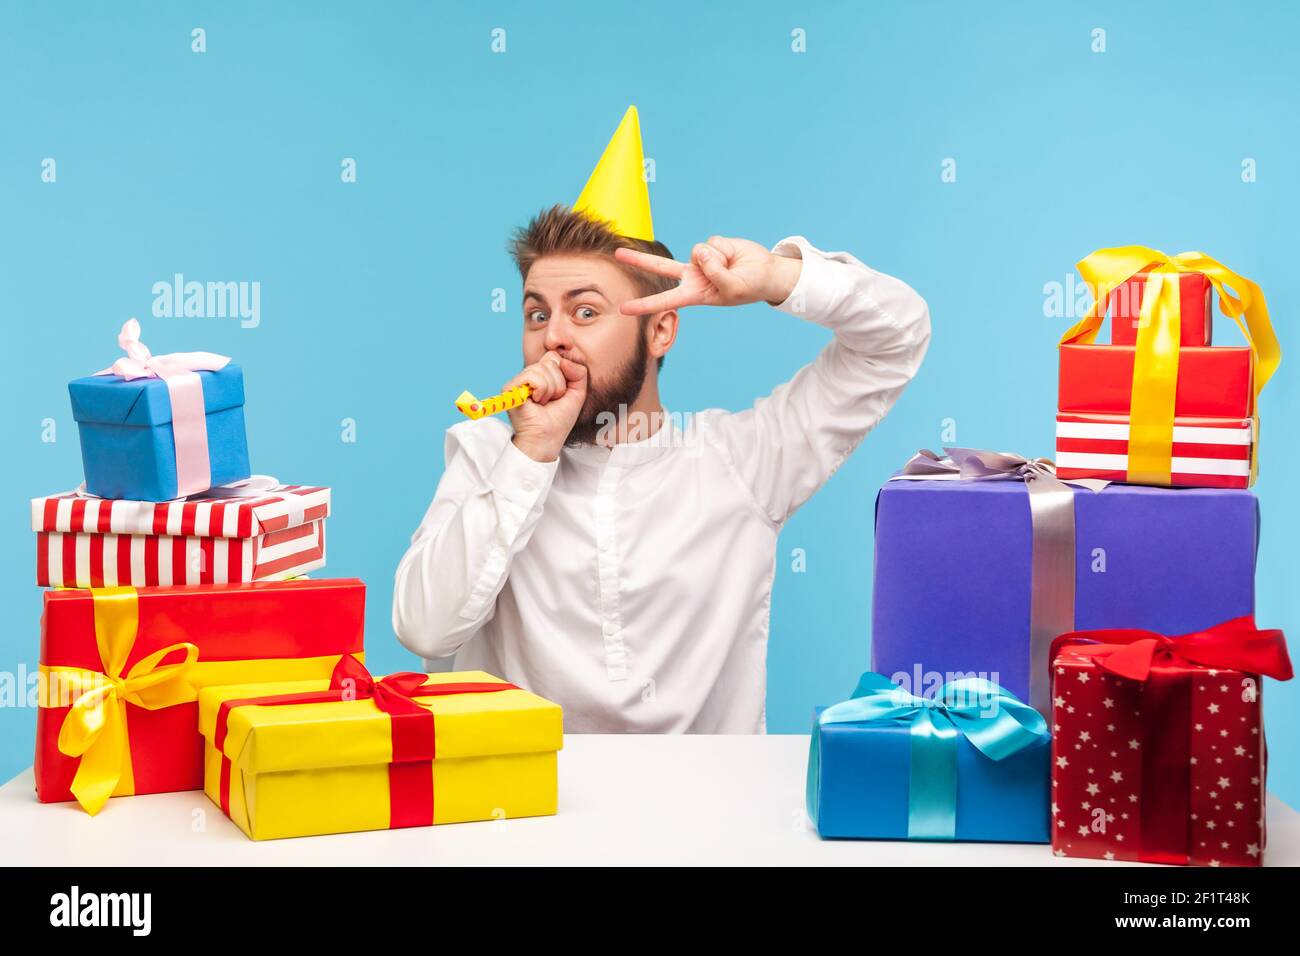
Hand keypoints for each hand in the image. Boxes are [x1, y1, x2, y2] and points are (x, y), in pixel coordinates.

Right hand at [506, 351, 587, 461]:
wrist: (547, 439)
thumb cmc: (559, 419)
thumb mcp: (577, 393)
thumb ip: (579, 373)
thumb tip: (564, 361)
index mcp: (542, 375)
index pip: (555, 357)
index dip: (564, 375)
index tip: (561, 394)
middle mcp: (528, 375)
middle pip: (550, 360)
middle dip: (558, 384)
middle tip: (551, 400)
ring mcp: (518, 380)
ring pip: (542, 368)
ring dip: (550, 389)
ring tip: (544, 403)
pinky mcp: (510, 387)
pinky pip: (533, 376)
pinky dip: (541, 390)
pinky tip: (536, 402)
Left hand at [614, 235, 801, 313]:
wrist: (766, 273)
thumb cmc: (749, 288)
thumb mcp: (732, 288)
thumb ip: (714, 272)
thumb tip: (700, 252)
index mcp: (694, 294)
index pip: (664, 301)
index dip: (644, 306)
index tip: (623, 309)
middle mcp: (692, 276)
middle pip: (660, 267)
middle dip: (638, 260)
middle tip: (617, 254)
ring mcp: (700, 260)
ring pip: (698, 251)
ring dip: (718, 258)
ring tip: (732, 267)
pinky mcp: (710, 245)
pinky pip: (712, 242)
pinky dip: (725, 248)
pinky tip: (733, 256)